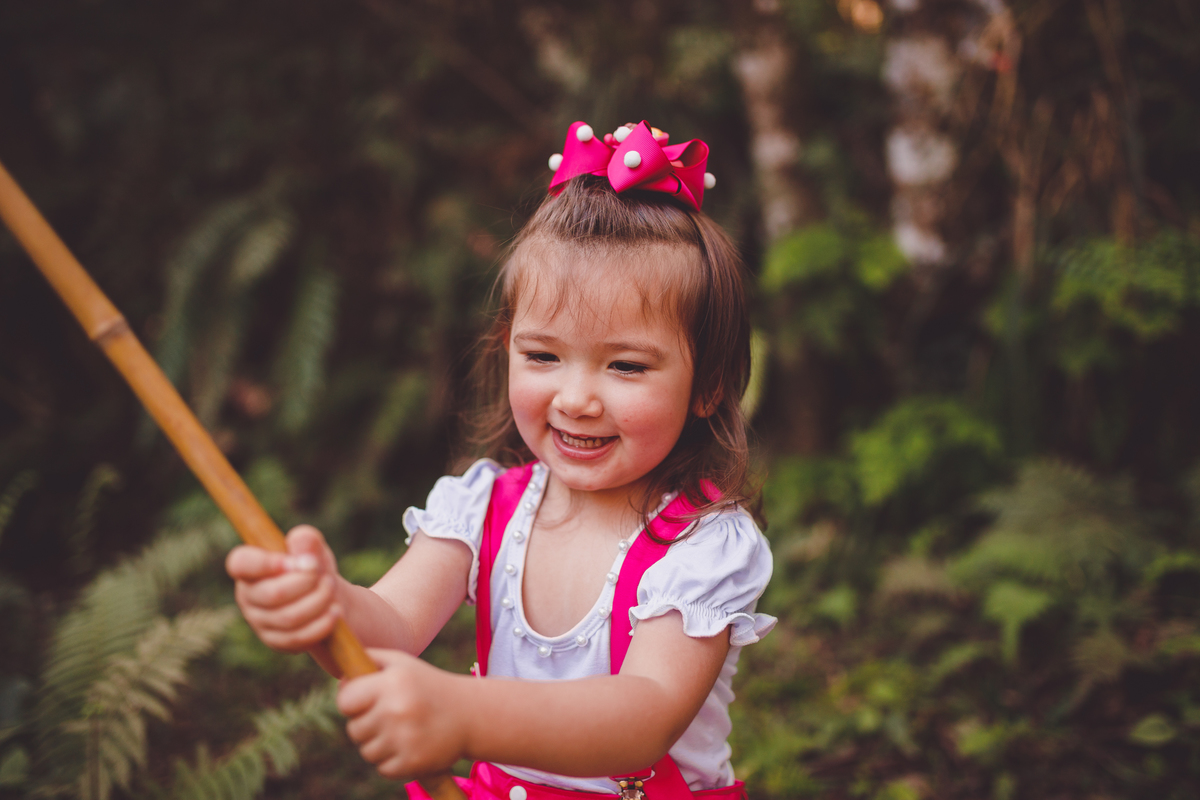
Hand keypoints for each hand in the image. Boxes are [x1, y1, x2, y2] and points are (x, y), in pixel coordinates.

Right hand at [225, 524, 342, 652]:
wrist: (327, 596)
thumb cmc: (313, 567)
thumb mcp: (312, 548)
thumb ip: (306, 540)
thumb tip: (302, 545)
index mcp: (250, 567)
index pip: (240, 563)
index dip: (264, 563)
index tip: (293, 562)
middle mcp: (248, 595)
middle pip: (273, 594)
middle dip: (306, 583)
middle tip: (326, 576)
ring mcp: (260, 621)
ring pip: (288, 617)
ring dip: (318, 601)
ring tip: (332, 588)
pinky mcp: (276, 641)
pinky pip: (298, 637)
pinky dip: (321, 623)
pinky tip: (335, 611)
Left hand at [337, 649, 467, 779]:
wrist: (469, 714)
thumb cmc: (427, 685)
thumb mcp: (401, 663)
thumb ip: (368, 659)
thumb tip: (339, 680)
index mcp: (392, 682)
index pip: (346, 700)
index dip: (352, 701)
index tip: (365, 701)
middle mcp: (397, 709)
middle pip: (353, 729)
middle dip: (366, 724)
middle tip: (389, 716)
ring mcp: (404, 738)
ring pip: (366, 751)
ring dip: (379, 744)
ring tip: (402, 730)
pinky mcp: (411, 763)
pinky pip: (382, 768)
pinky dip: (392, 761)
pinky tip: (410, 745)